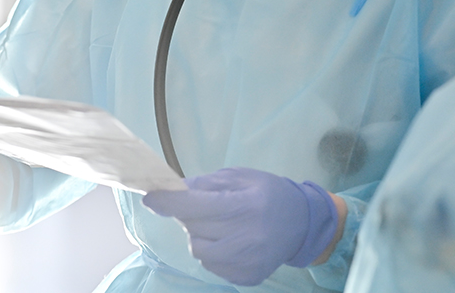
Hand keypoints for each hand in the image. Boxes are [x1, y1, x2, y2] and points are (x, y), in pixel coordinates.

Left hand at [142, 167, 338, 285]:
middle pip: (193, 227)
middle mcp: (246, 237)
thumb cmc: (269, 193)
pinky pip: (211, 265)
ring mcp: (246, 261)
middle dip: (191, 214)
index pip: (197, 206)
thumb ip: (207, 183)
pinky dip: (213, 252)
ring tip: (223, 226)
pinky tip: (232, 241)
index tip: (151, 197)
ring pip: (198, 250)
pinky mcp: (246, 277)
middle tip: (207, 207)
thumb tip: (173, 190)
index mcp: (246, 205)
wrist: (303, 223)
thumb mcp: (242, 177)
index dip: (170, 202)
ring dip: (201, 235)